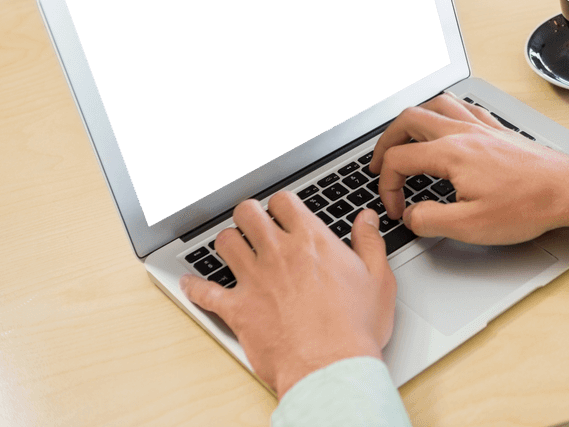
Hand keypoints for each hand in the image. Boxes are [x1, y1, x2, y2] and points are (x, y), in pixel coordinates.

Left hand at [179, 192, 395, 398]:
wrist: (330, 367)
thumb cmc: (355, 328)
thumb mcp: (378, 279)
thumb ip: (370, 243)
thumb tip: (367, 220)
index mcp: (311, 241)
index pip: (284, 202)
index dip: (282, 205)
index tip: (284, 213)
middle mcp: (278, 253)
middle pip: (247, 213)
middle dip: (249, 215)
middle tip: (254, 224)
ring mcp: (254, 279)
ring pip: (224, 243)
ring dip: (228, 243)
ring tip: (233, 248)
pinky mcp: (237, 308)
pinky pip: (204, 292)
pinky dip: (194, 287)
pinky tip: (191, 284)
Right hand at [368, 94, 568, 243]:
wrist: (567, 190)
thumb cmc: (527, 206)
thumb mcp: (470, 226)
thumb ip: (430, 220)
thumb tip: (412, 215)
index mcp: (451, 153)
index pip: (399, 159)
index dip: (388, 186)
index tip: (398, 208)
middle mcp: (463, 132)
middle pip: (409, 118)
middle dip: (387, 140)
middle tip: (380, 163)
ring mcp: (482, 127)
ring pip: (437, 104)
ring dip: (414, 119)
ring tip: (406, 137)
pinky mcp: (498, 130)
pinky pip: (464, 108)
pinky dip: (446, 113)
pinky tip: (449, 126)